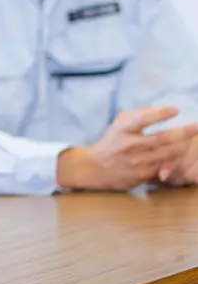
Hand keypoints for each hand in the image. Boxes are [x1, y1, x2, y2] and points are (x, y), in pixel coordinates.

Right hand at [57, 106, 197, 190]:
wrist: (96, 168)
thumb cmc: (112, 141)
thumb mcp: (119, 123)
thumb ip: (138, 114)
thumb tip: (158, 109)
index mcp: (123, 129)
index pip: (143, 119)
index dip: (161, 114)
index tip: (176, 109)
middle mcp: (130, 145)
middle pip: (162, 139)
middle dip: (183, 132)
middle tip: (196, 126)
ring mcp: (137, 161)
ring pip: (168, 153)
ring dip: (182, 146)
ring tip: (190, 138)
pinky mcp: (143, 174)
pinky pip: (164, 165)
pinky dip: (173, 159)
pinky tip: (178, 154)